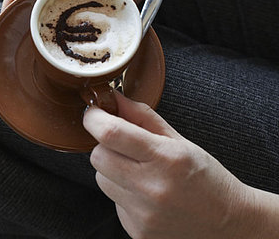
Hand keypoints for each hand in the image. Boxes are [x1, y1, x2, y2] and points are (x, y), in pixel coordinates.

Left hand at [82, 92, 260, 238]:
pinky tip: (147, 196)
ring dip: (113, 171)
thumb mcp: (179, 141)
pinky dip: (123, 194)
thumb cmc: (206, 179)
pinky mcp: (137, 230)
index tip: (94, 112)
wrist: (229, 225)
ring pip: (101, 179)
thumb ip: (141, 116)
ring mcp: (143, 213)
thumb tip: (112, 98)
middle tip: (126, 148)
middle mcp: (152, 188)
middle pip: (98, 156)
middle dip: (105, 146)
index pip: (110, 133)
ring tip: (142, 175)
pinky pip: (112, 201)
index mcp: (166, 159)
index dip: (94, 118)